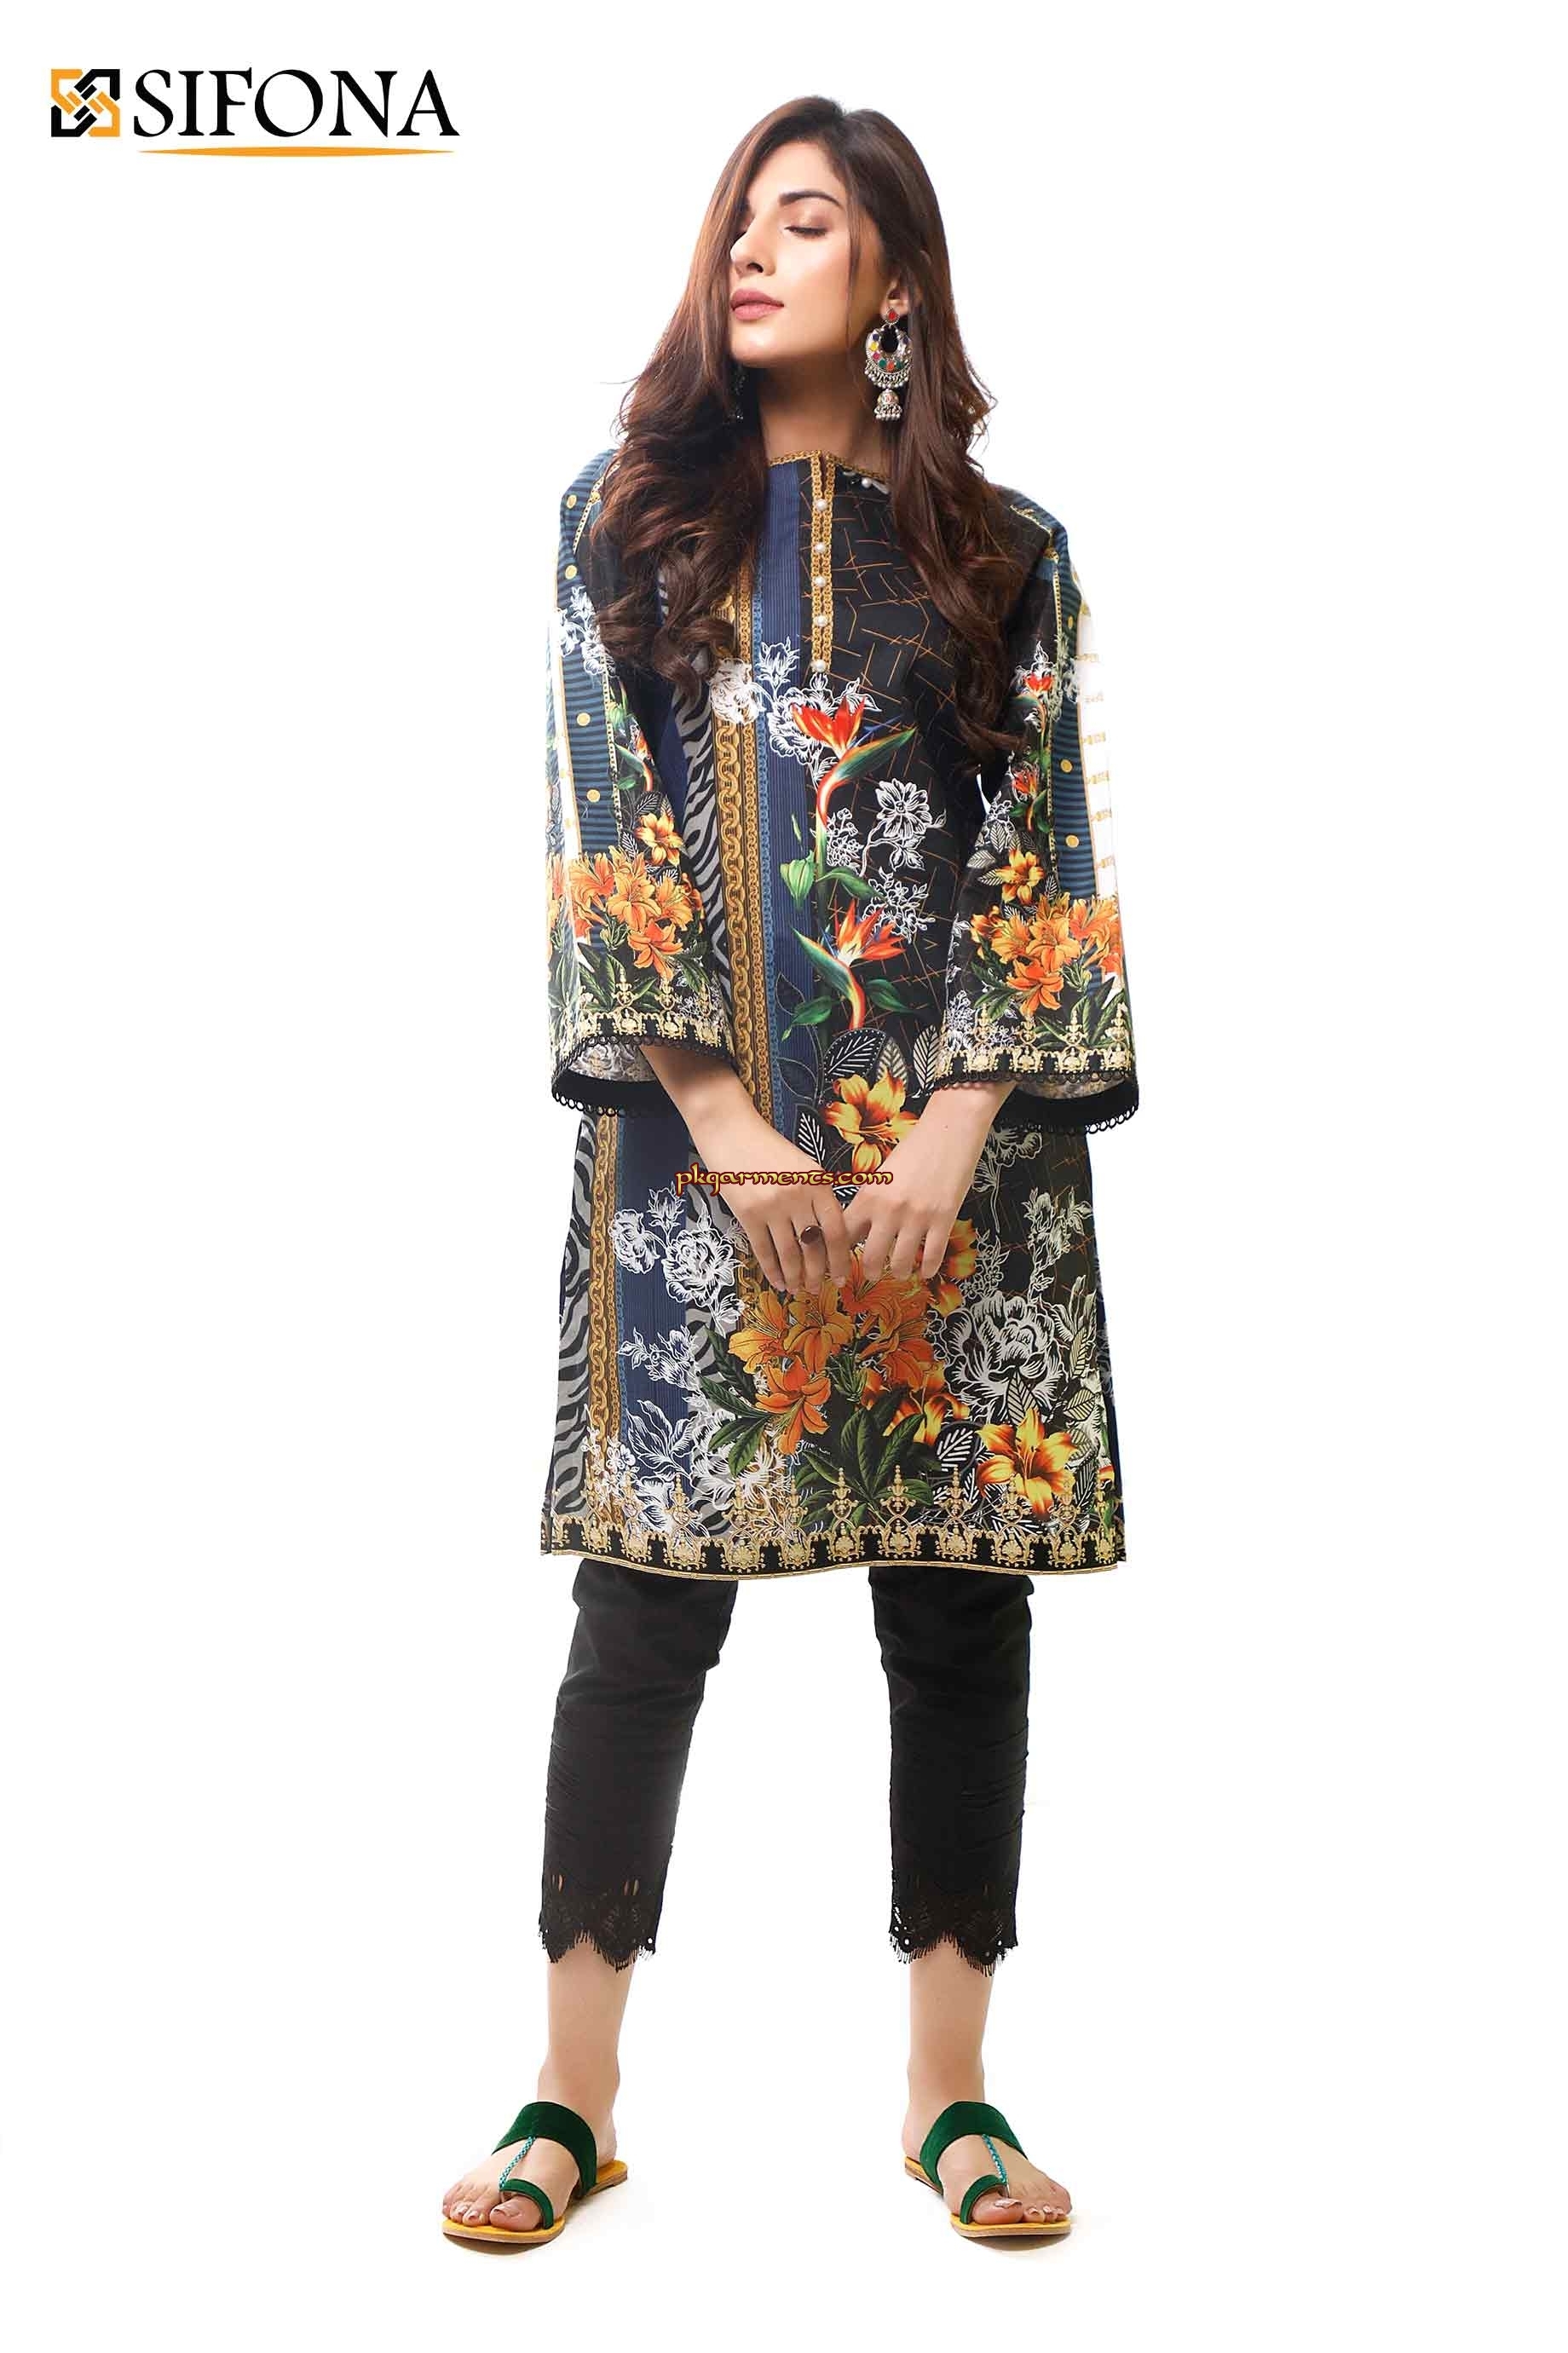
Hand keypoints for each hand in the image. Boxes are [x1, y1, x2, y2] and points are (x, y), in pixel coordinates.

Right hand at [639, 1043, 852, 1292]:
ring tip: (798, 1290)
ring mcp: (772, 1207)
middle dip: (818, 1273)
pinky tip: (777, 1282)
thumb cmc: (770, 1149)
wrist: (731, 1132)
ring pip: (789, 1253)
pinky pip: (764, 1251)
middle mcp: (798, 1197)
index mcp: (818, 1184)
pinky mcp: (748, 1214)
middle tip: (818, 1288)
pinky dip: (772, 1270)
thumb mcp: (804, 1166)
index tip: (843, 1276)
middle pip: (814, 1246)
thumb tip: (828, 1236)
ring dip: (795, 1277)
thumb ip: (817, 1197)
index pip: (837, 1230)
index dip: (841, 1258)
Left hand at [843, 1081, 1012, 1279]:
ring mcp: (917, 1216)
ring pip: (901, 1262)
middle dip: (870, 1272)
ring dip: (899, 1272)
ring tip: (900, 1272)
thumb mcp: (883, 1174)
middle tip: (873, 1274)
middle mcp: (889, 1209)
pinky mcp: (943, 1219)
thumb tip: (858, 1231)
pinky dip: (928, 1269)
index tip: (842, 1263)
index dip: (841, 1253)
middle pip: (870, 1257)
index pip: (844, 1234)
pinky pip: (932, 1256)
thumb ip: (871, 1201)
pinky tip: (926, 1270)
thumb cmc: (916, 1148)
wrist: (950, 1130)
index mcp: (869, 1195)